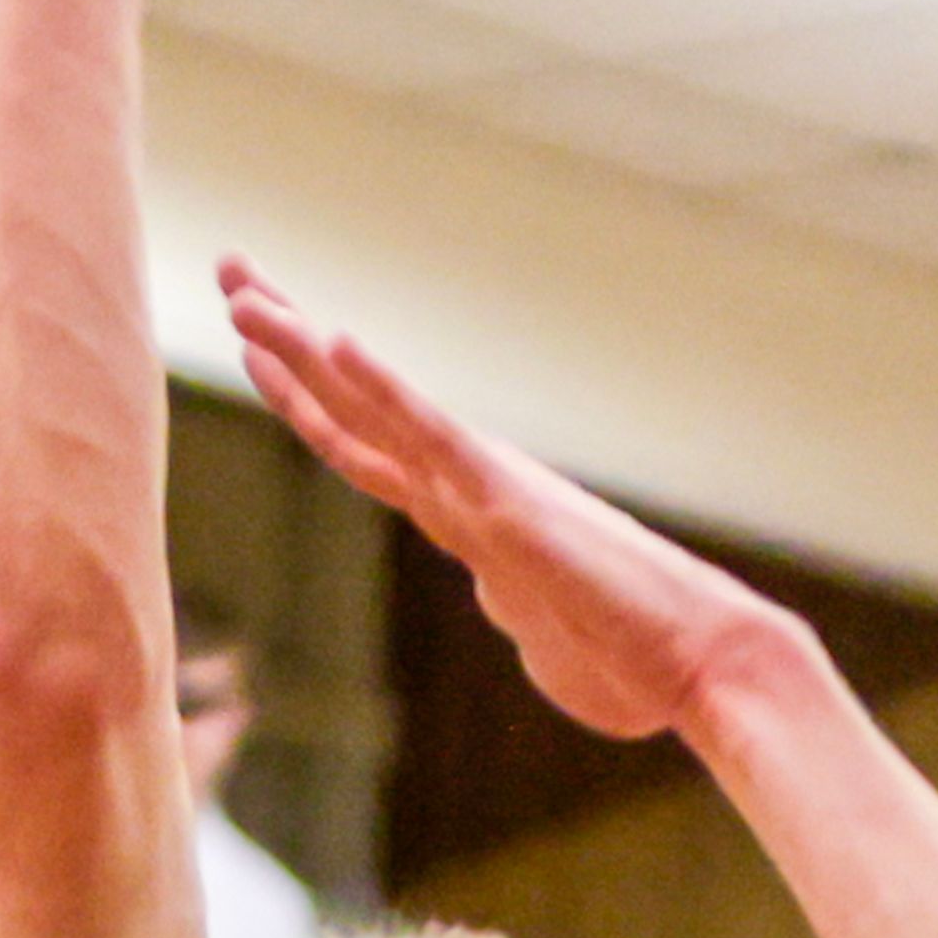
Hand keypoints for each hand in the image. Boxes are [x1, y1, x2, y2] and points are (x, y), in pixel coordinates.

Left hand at [224, 264, 783, 741]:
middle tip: (233, 272)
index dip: (309, 394)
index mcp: (472, 519)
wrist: (704, 664)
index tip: (260, 345)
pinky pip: (435, 438)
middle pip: (359, 405)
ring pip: (378, 408)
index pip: (369, 445)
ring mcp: (486, 490)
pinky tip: (339, 343)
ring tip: (242, 294)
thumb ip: (516, 612)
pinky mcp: (509, 506)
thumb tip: (500, 600)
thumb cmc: (638, 665)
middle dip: (290, 340)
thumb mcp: (548, 644)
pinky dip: (387, 389)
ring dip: (306, 350)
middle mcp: (471, 487)